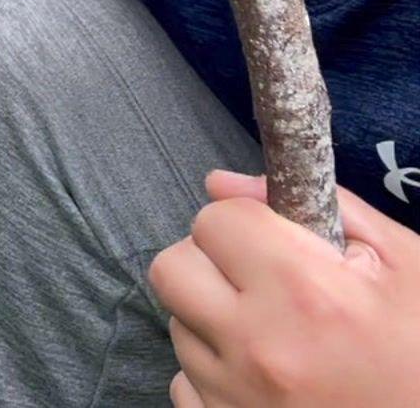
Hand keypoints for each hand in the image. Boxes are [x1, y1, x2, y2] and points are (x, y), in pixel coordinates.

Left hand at [149, 169, 419, 405]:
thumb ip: (320, 205)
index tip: (276, 242)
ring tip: (277, 333)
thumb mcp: (405, 266)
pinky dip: (215, 373)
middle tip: (261, 279)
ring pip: (177, 324)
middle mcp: (258, 347)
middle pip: (173, 268)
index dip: (245, 221)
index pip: (215, 220)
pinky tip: (266, 376)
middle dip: (211, 261)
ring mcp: (234, 396)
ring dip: (214, 319)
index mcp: (305, 293)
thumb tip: (223, 182)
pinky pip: (184, 382)